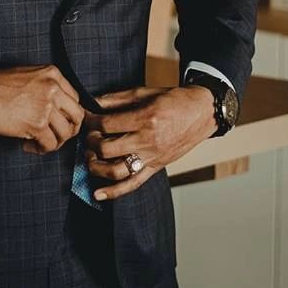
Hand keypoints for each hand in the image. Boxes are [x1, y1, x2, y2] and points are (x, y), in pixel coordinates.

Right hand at [0, 64, 83, 153]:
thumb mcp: (27, 77)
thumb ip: (46, 89)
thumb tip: (58, 112)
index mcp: (53, 74)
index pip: (75, 99)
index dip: (67, 115)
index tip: (57, 123)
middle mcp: (53, 88)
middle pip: (77, 116)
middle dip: (68, 130)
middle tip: (54, 136)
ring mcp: (46, 106)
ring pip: (66, 133)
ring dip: (54, 142)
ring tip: (38, 143)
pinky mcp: (36, 124)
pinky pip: (50, 144)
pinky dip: (41, 149)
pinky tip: (28, 146)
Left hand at [83, 84, 217, 200]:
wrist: (203, 112)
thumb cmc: (174, 100)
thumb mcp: (144, 92)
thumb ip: (116, 98)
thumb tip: (92, 102)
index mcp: (145, 119)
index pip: (106, 125)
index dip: (90, 121)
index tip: (85, 117)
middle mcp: (148, 141)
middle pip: (106, 149)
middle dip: (90, 142)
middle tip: (88, 135)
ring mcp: (152, 157)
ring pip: (116, 171)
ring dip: (96, 167)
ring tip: (90, 157)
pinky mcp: (156, 167)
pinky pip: (133, 184)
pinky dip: (114, 192)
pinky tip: (98, 194)